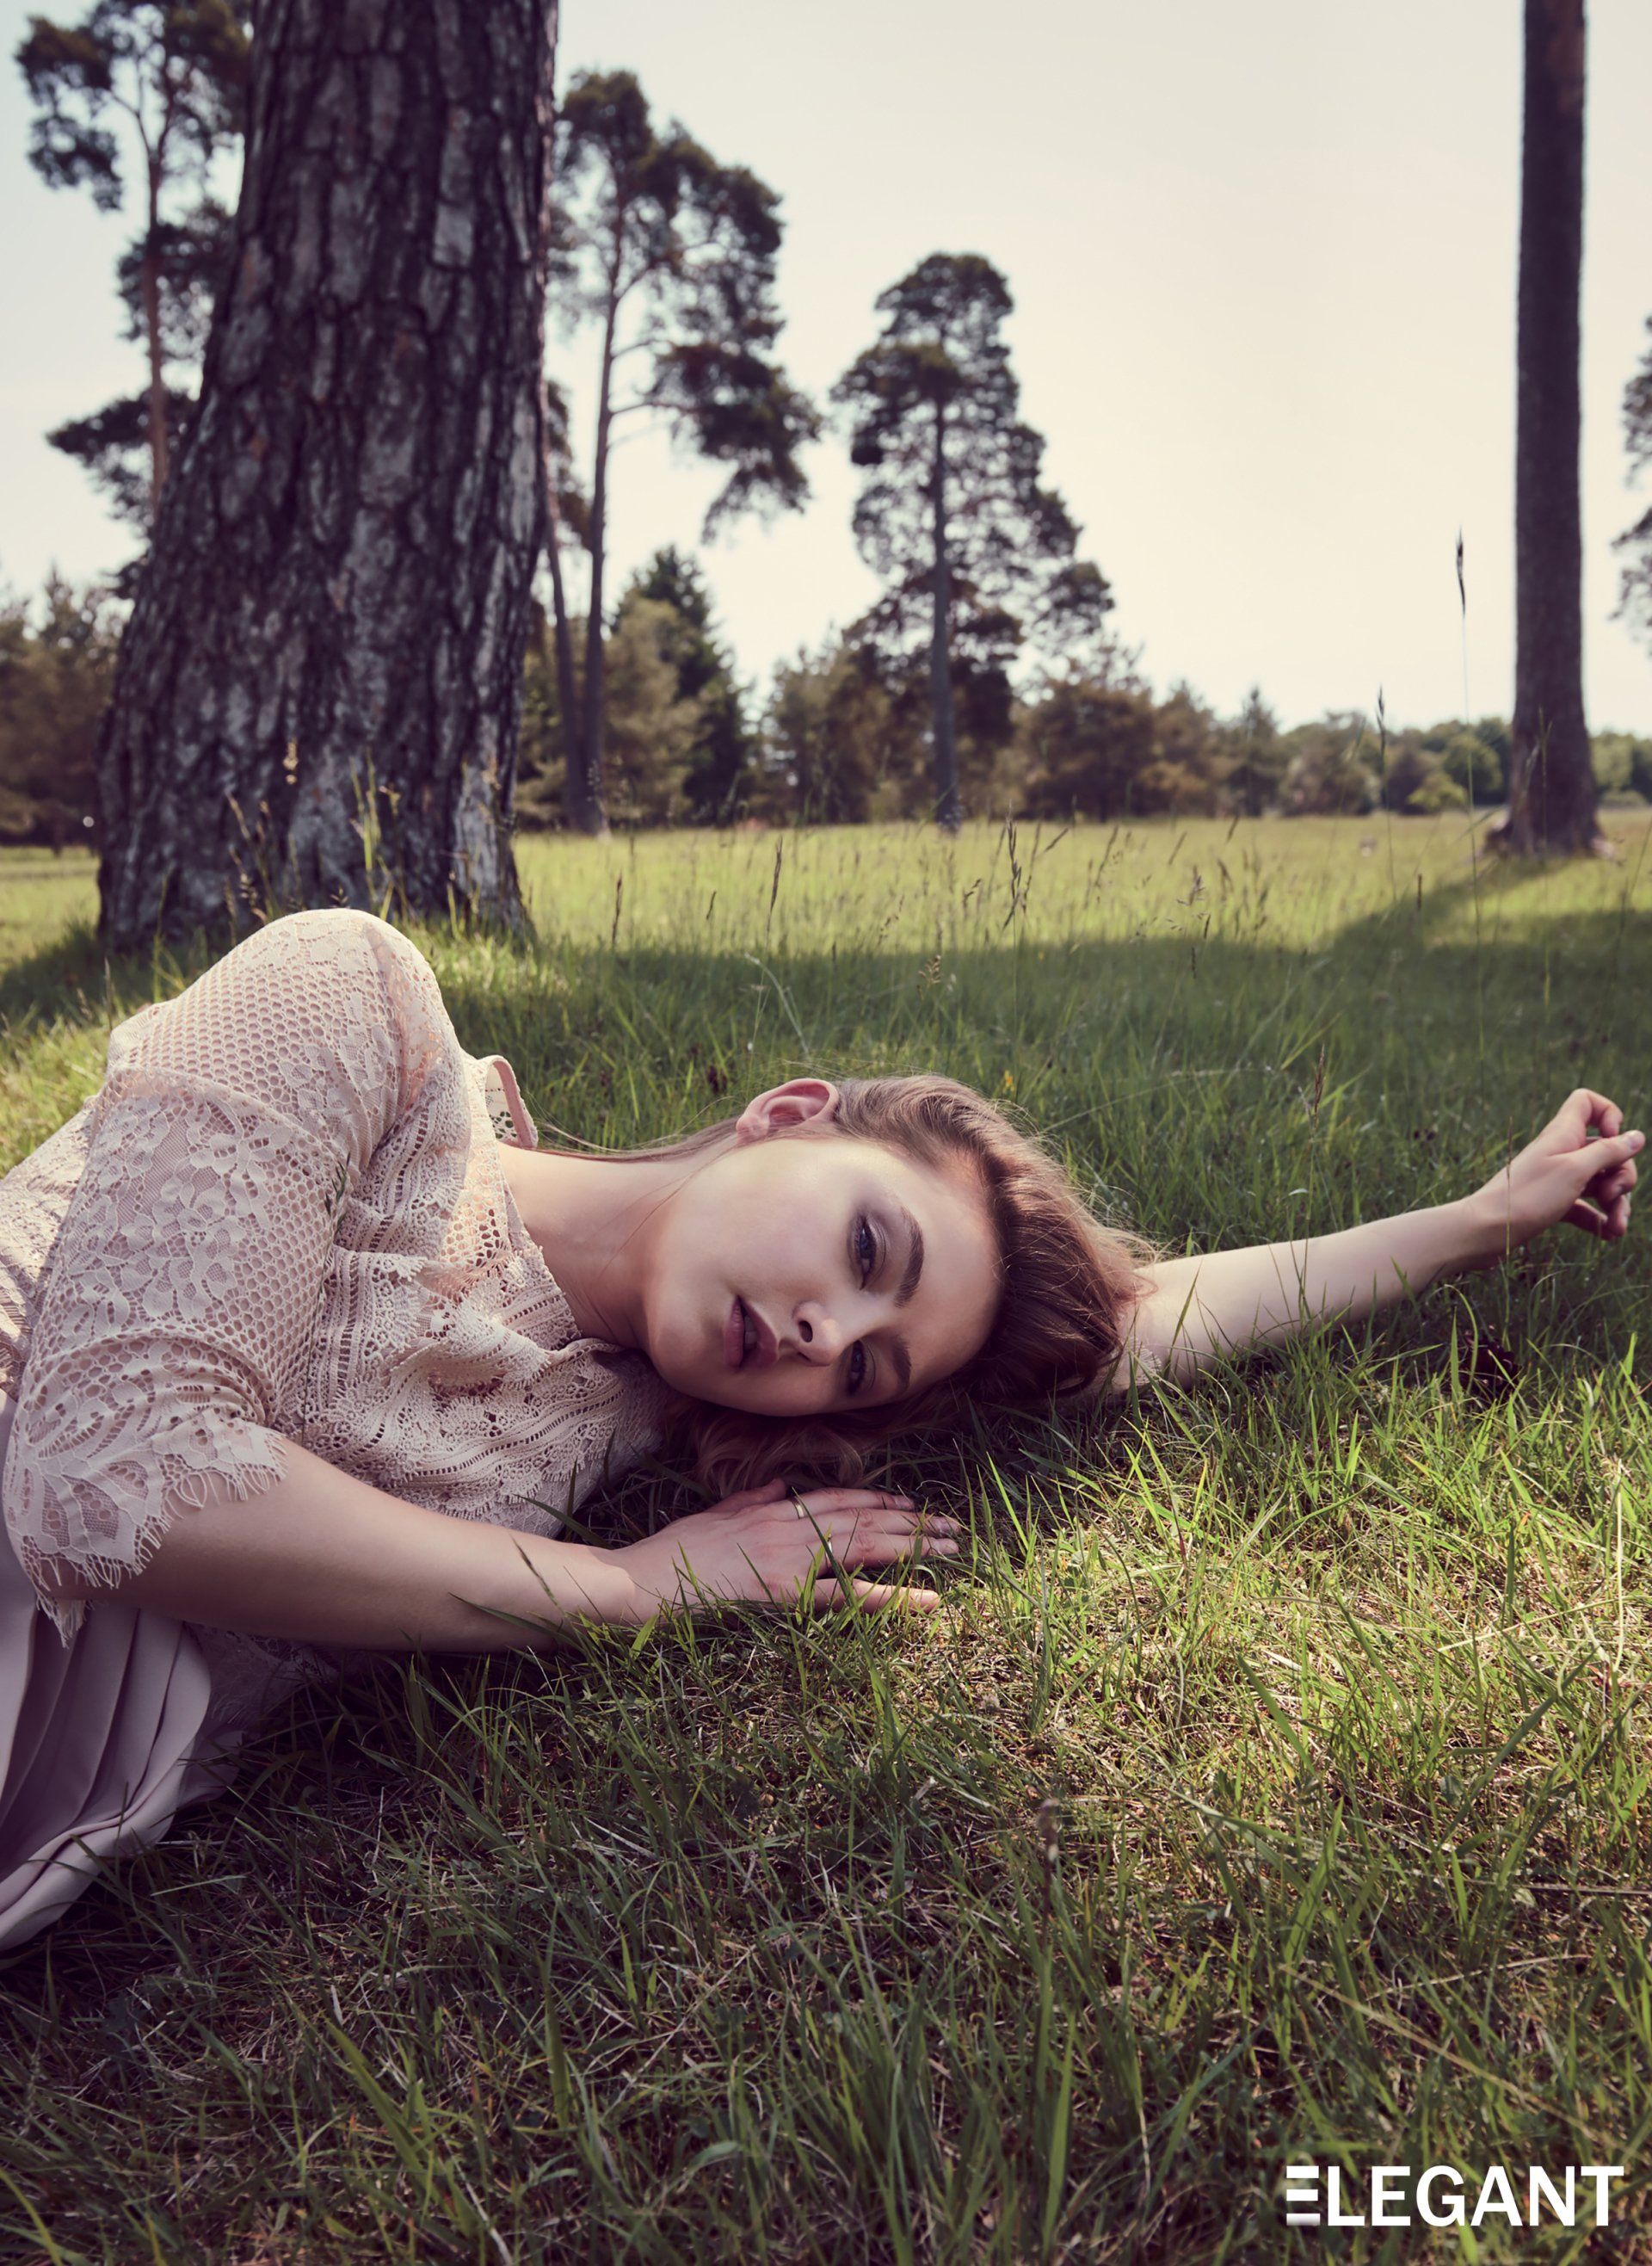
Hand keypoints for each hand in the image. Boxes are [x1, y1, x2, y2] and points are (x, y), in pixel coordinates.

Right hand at [616, 1477, 959, 1618]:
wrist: (644, 1582)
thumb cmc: (673, 1552)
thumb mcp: (715, 1516)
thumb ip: (753, 1500)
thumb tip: (783, 1486)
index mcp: (773, 1510)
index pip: (838, 1498)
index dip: (878, 1500)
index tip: (909, 1503)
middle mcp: (789, 1528)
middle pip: (864, 1520)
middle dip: (912, 1523)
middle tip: (952, 1528)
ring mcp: (791, 1559)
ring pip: (867, 1546)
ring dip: (915, 1546)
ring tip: (950, 1549)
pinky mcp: (788, 1595)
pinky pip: (850, 1596)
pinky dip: (894, 1596)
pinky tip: (926, 1600)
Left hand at [1468, 1088, 1641, 1256]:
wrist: (1484, 1231)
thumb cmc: (1528, 1197)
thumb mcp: (1575, 1171)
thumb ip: (1608, 1152)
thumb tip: (1637, 1136)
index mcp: (1563, 1134)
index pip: (1587, 1102)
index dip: (1609, 1115)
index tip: (1613, 1139)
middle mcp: (1561, 1152)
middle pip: (1606, 1151)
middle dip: (1621, 1174)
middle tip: (1612, 1194)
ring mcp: (1557, 1178)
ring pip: (1599, 1182)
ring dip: (1615, 1203)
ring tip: (1617, 1228)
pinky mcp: (1552, 1203)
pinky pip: (1584, 1206)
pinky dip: (1598, 1219)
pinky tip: (1609, 1235)